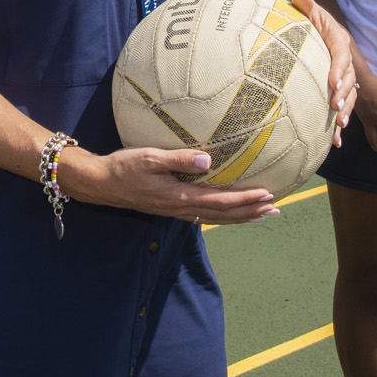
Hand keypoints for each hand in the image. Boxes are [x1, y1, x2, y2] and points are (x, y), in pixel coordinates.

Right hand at [58, 145, 278, 224]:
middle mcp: (181, 208)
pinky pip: (204, 215)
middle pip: (224, 215)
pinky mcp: (171, 208)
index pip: (221, 201)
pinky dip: (223, 215)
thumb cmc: (124, 167)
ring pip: (216, 218)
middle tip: (275, 209)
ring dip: (240, 217)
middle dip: (251, 212)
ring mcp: (176, 211)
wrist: (101, 183)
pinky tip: (229, 212)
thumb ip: (179, 159)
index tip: (267, 195)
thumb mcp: (150, 158)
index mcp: (179, 197)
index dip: (245, 200)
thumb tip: (207, 160)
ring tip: (261, 215)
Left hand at [289, 0, 358, 143]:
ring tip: (340, 126)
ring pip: (349, 96)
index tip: (332, 83)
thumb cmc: (312, 17)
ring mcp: (344, 75)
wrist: (319, 25)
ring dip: (346, 112)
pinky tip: (336, 142)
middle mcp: (345, 60)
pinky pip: (342, 106)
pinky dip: (339, 124)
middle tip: (337, 109)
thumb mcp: (309, 8)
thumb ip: (305, 1)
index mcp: (339, 42)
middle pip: (349, 80)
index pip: (341, 57)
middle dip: (344, 95)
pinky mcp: (337, 88)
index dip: (339, 70)